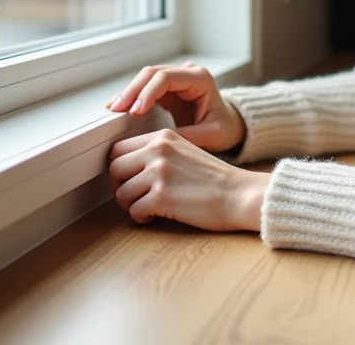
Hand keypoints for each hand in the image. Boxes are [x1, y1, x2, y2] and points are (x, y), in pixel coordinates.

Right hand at [106, 61, 245, 153]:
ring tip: (113, 108)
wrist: (229, 125)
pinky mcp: (167, 89)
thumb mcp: (212, 135)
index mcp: (200, 79)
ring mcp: (176, 79)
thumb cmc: (224, 128)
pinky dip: (132, 96)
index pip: (167, 77)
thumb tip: (160, 140)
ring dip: (129, 92)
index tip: (135, 111)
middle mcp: (187, 73)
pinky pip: (145, 87)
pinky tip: (118, 106)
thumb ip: (189, 136)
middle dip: (133, 90)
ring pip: (146, 78)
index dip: (148, 92)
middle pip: (153, 73)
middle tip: (117, 109)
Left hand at [108, 128, 268, 230]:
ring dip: (132, 205)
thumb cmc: (214, 179)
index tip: (128, 180)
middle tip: (135, 197)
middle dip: (120, 186)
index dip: (119, 168)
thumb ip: (158, 153)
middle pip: (114, 169)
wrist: (240, 194)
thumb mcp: (184, 152)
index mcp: (163, 136)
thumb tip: (125, 168)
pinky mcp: (162, 196)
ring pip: (121, 193)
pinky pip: (134, 211)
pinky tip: (156, 216)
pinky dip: (142, 218)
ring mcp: (159, 172)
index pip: (118, 148)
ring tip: (149, 208)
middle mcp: (158, 150)